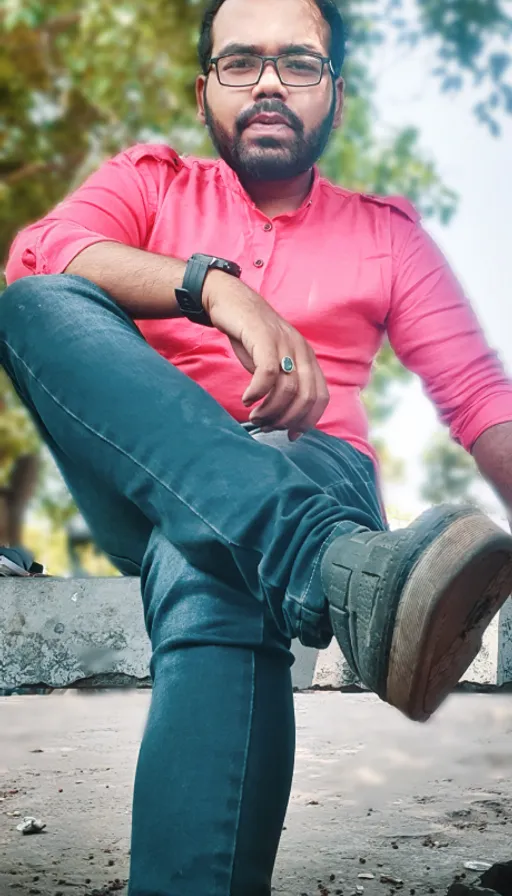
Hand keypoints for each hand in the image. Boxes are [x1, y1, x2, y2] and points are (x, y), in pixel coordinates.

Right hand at [203, 270, 329, 439]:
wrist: (231, 301)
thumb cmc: (251, 337)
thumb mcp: (274, 361)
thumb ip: (284, 384)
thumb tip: (285, 418)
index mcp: (308, 358)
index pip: (321, 397)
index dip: (309, 420)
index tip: (291, 434)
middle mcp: (301, 350)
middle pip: (306, 397)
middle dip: (287, 419)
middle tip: (268, 426)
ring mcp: (284, 343)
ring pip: (288, 389)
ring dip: (270, 411)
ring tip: (255, 417)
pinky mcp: (264, 337)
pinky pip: (267, 373)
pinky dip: (258, 392)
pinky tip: (247, 398)